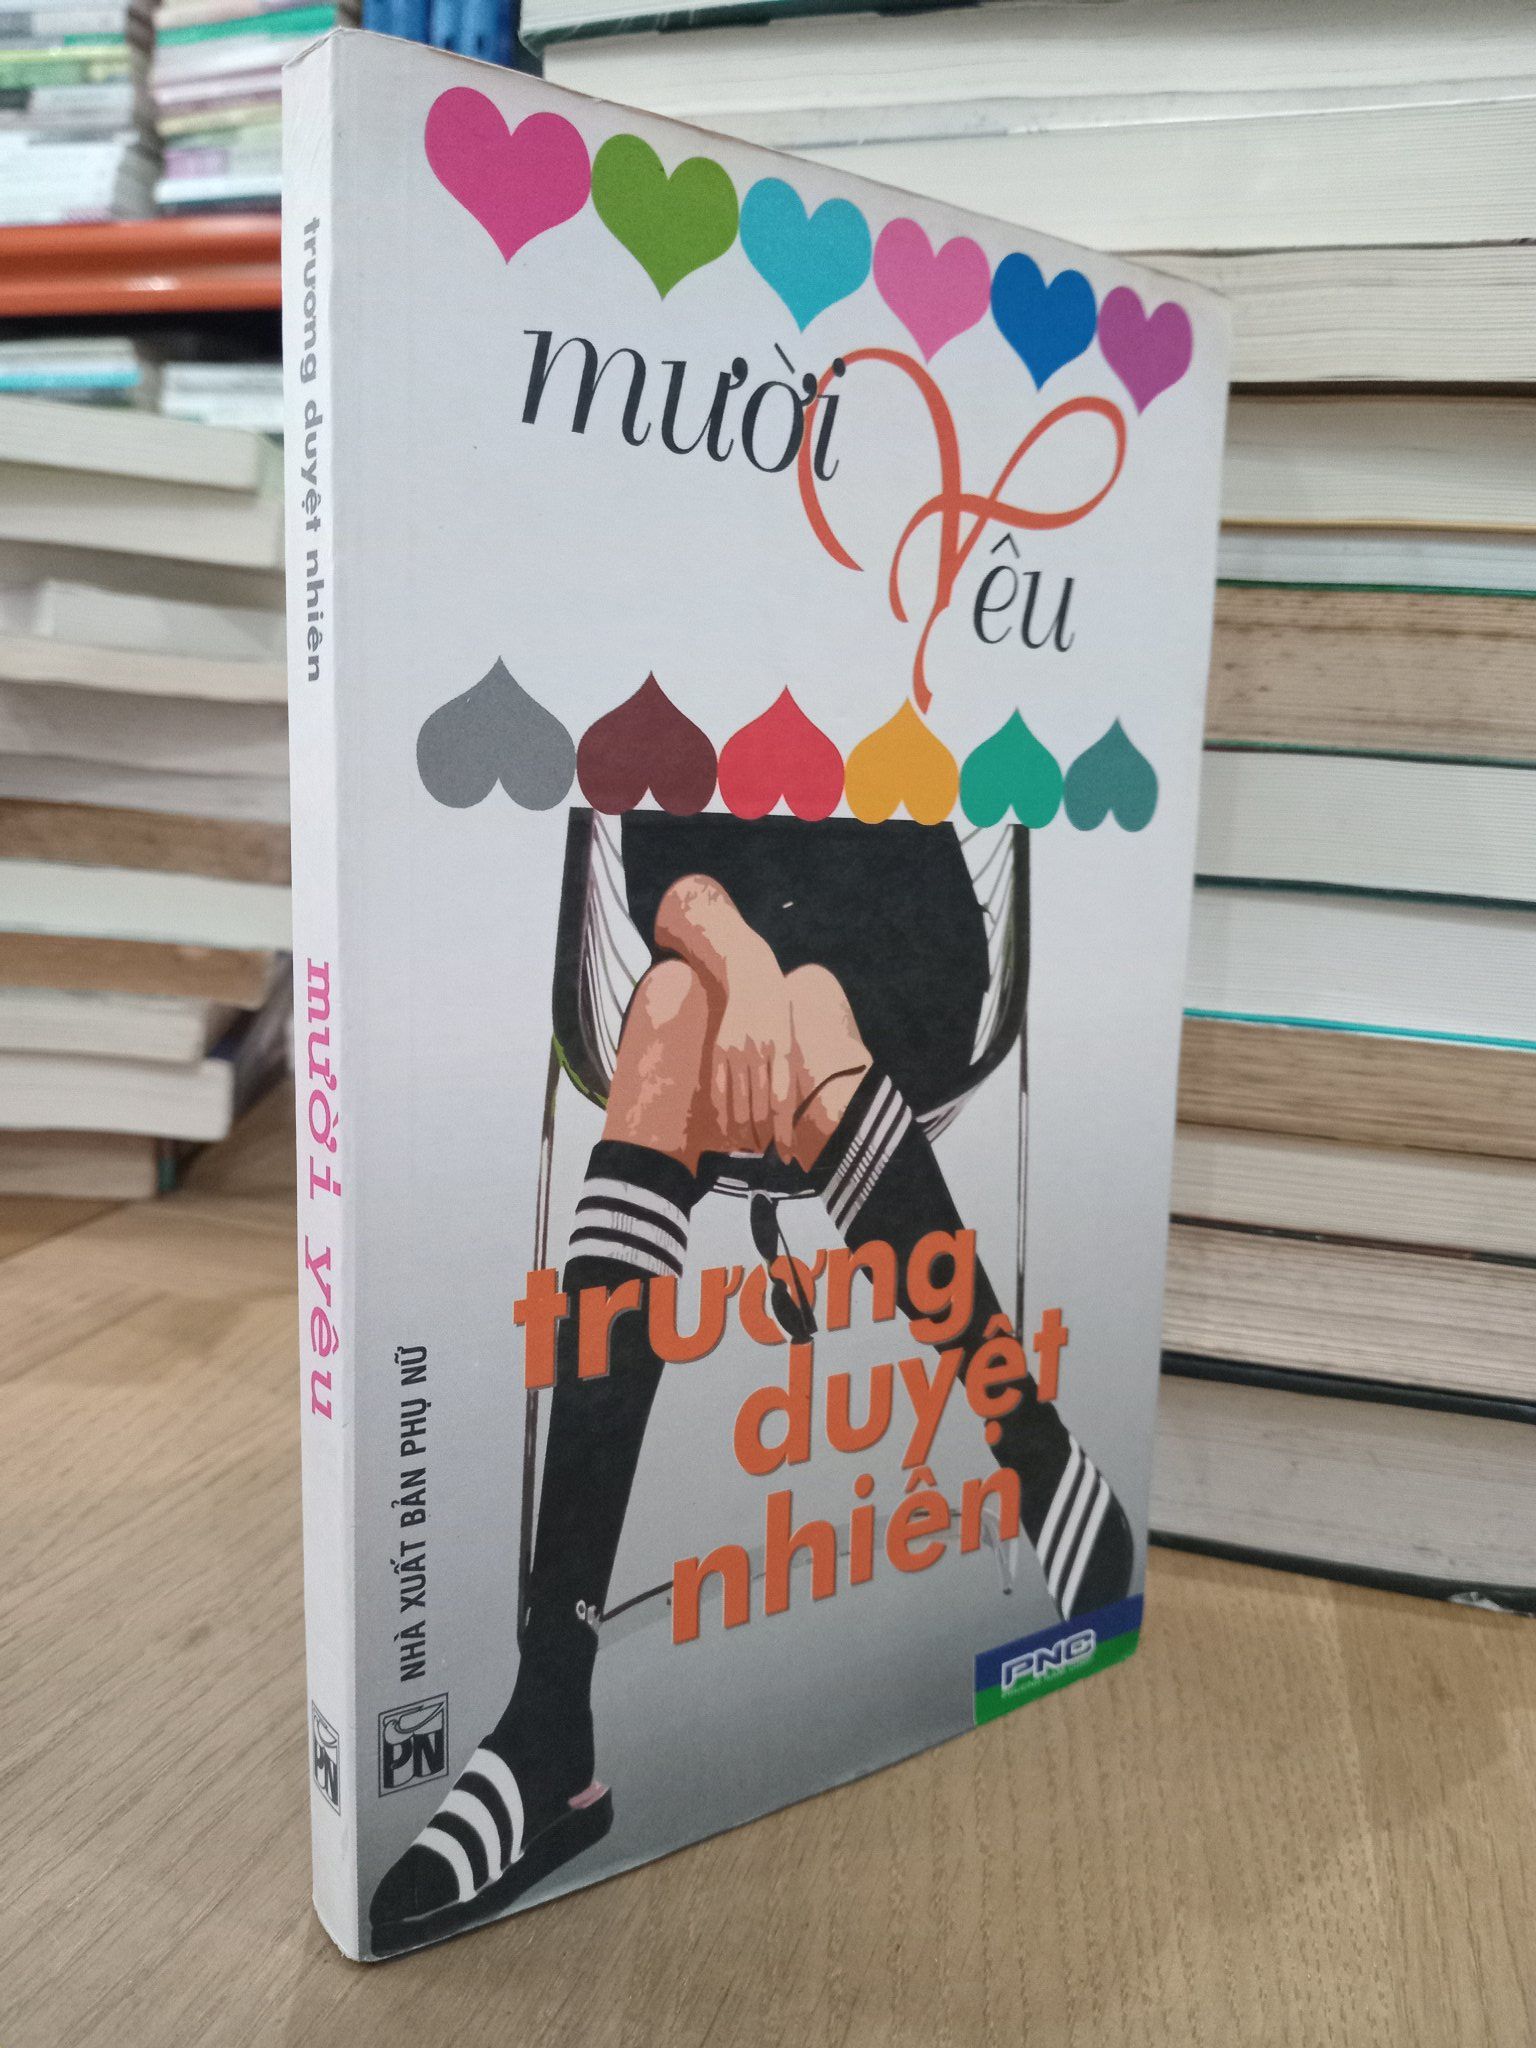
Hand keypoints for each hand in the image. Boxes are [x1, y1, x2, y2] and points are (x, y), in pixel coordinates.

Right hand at [710, 938, 794, 1160]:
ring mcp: (737, 1051)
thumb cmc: (778, 1010)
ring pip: (738, 1101)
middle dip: (765, 1136)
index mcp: (782, 1051)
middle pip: (759, 1107)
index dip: (783, 1130)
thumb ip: (786, 1069)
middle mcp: (759, 1053)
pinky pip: (719, 1087)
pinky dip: (724, 1110)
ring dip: (744, 1129)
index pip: (782, 1102)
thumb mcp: (790, 1035)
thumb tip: (785, 1107)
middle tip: (770, 1155)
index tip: (785, 1152)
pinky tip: (729, 1126)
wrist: (752, 974)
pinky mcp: (720, 1049)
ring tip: (751, 1147)